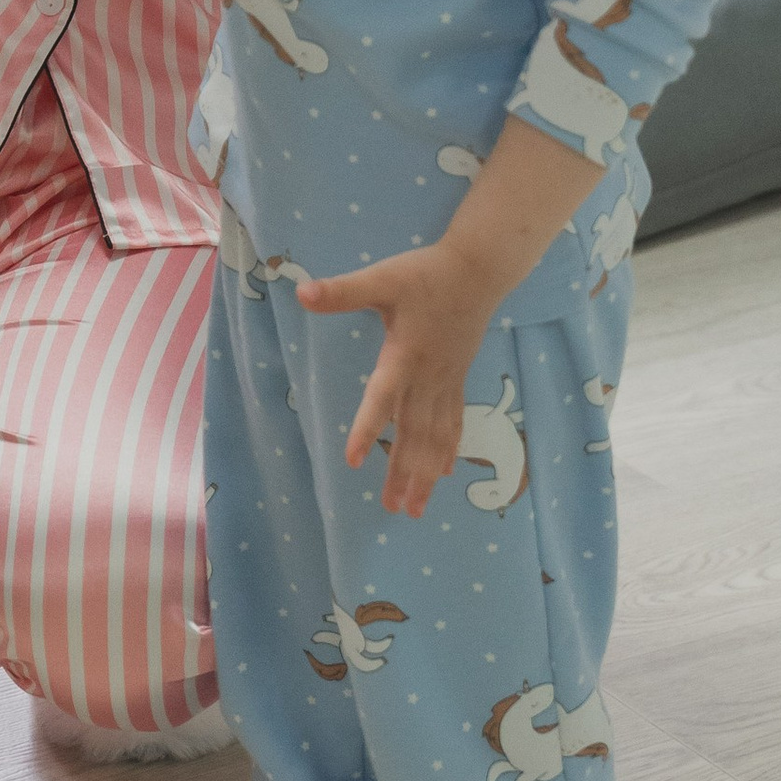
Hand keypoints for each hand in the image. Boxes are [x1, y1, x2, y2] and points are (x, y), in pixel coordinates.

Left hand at [302, 239, 495, 516]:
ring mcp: (446, 381)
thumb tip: (302, 293)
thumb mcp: (382, 279)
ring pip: (436, 435)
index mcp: (405, 355)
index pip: (383, 397)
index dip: (368, 428)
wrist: (479, 271)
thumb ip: (344, 291)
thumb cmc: (426, 274)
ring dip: (426, 473)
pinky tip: (444, 474)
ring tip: (416, 508)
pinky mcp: (457, 379)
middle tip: (395, 509)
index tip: (353, 460)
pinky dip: (447, 450)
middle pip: (414, 431)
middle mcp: (428, 376)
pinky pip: (453, 422)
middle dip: (404, 472)